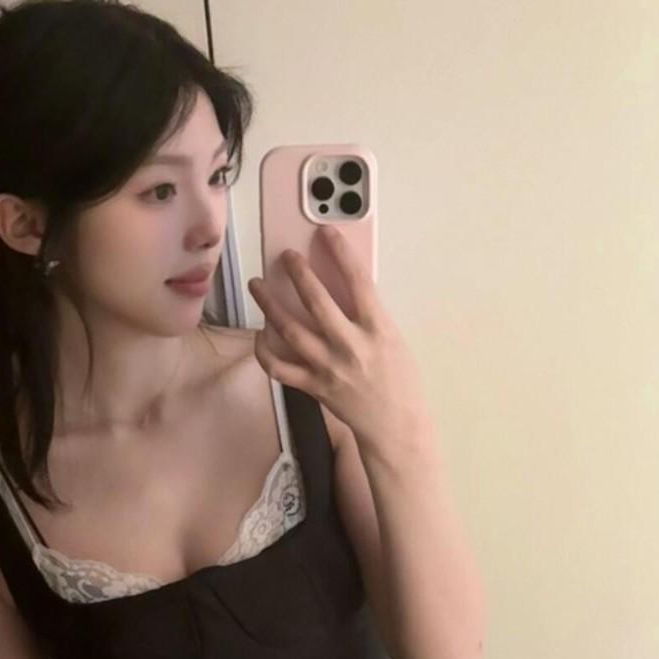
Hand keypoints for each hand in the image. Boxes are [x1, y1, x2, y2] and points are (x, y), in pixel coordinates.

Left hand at [246, 226, 428, 449]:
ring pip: (291, 331)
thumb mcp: (393, 339)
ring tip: (258, 285)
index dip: (340, 253)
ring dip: (270, 305)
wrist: (396, 426)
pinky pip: (280, 368)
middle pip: (317, 302)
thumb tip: (341, 290)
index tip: (326, 232)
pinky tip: (259, 335)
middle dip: (298, 274)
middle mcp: (351, 346)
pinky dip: (265, 351)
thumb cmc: (400, 381)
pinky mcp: (314, 386)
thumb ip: (368, 316)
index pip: (358, 281)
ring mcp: (329, 367)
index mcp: (378, 329)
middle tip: (285, 257)